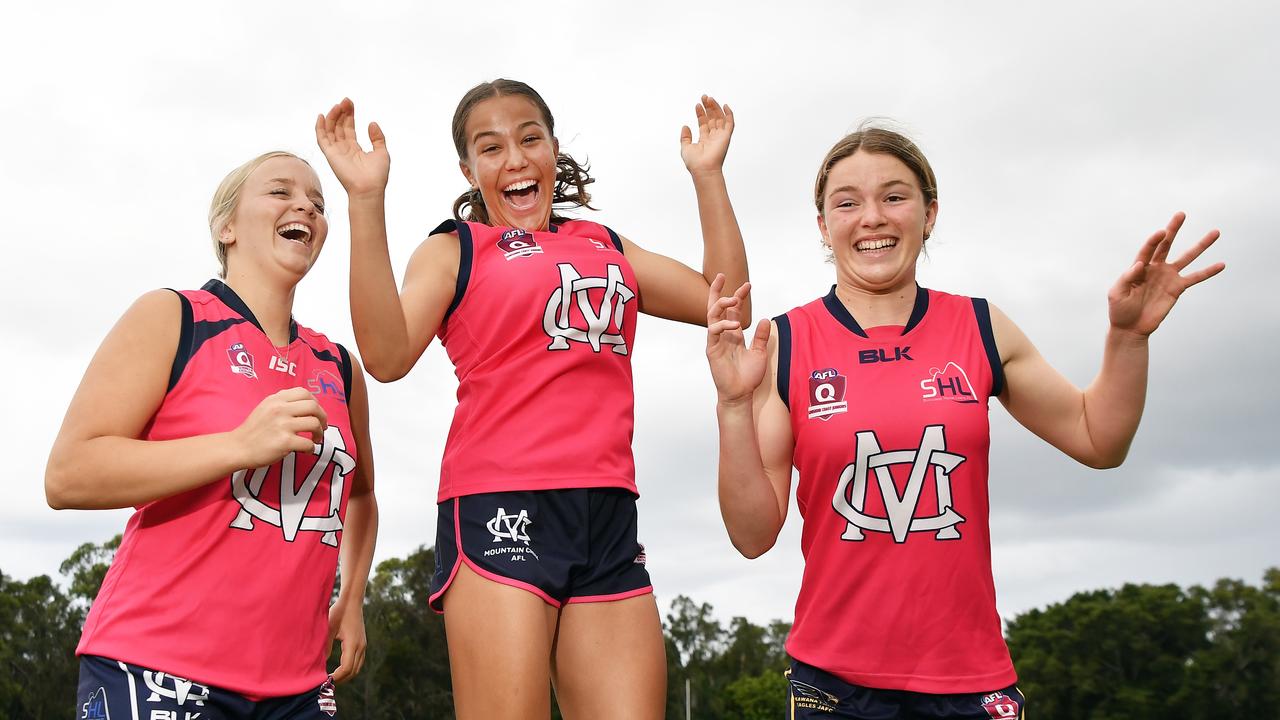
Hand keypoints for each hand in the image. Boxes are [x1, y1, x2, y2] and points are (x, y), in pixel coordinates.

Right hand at [229, 387, 326, 468]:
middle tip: (322, 427)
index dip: (315, 402)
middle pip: (314, 407)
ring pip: (314, 423)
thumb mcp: (265, 407)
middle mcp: (280, 409)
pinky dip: (311, 448)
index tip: (316, 412)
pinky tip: (307, 451)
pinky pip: (308, 443)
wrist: (238, 447)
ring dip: (319, 433)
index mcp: (276, 399)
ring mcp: (283, 425)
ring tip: (315, 439)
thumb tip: (306, 403)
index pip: (304, 392)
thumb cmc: (253, 430)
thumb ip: (282, 402)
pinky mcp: (285, 442)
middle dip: (323, 417)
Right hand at [316, 97, 389, 198]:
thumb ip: (378, 137)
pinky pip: (322, 139)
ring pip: (330, 130)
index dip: (349, 114)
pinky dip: (320, 127)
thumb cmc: (377, 175)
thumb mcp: (382, 152)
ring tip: (338, 105)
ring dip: (332, 116)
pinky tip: (321, 116)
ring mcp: (336, 152)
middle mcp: (343, 149)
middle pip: (339, 126)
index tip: (350, 103)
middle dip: (341, 112)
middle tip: (346, 100)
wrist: (370, 189)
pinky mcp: (330, 155)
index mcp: (355, 149)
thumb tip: (371, 123)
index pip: (348, 127)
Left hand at [327, 600, 366, 683]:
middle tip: (327, 683)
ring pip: (357, 668)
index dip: (336, 677)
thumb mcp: (328, 629)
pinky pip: (358, 661)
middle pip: (353, 671)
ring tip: (333, 678)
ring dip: (346, 675)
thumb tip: (319, 664)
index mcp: (352, 644)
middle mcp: (360, 646)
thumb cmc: (338, 613)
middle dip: (341, 679)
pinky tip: (339, 668)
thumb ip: (325, 647)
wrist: (351, 602)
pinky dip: (350, 668)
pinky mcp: (362, 643)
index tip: (325, 680)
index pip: (346, 668)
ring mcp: (363, 645)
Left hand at [680, 95, 733, 177]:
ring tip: (709, 98)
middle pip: (712, 118)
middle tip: (704, 97)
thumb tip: (685, 126)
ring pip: (720, 118)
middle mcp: (713, 137)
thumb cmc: (694, 162)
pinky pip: (730, 123)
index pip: (704, 123)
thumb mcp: (685, 147)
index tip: (697, 105)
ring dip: (715, 107)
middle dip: (708, 107)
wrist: (703, 169)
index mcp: (704, 139)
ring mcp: (720, 136)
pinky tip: (725, 106)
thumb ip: (685, 137)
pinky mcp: (726, 136)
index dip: (700, 113)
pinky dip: (729, 114)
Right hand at [707, 274, 769, 404]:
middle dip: (717, 291)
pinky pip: (713, 333)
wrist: (740, 394)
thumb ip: (762, 337)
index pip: (733, 310)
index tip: (747, 285)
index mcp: (733, 334)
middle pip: (716, 307)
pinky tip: (735, 325)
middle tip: (722, 275)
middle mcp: (723, 335)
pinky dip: (723, 325)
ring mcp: (716, 342)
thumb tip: (766, 320)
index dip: (739, 296)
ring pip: (712, 316)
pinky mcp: (712, 350)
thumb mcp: (760, 353)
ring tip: (732, 298)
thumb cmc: (748, 376)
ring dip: (720, 304)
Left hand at [1108, 212, 1224, 336]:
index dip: (1154, 240)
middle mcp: (1155, 267)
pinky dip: (1208, 271)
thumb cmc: (1119, 310)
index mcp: (1139, 267)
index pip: (1148, 249)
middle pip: (1166, 244)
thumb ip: (1126, 278)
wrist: (1131, 328)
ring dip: (1201, 245)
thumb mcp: (1116, 293)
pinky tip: (1221, 264)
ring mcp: (1168, 276)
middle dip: (1173, 229)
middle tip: (1181, 214)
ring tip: (1215, 232)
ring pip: (1187, 257)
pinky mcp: (1177, 288)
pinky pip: (1195, 278)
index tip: (1161, 232)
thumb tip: (1139, 264)